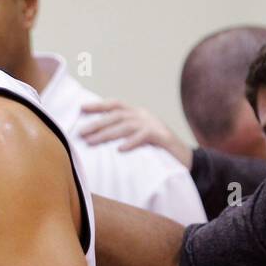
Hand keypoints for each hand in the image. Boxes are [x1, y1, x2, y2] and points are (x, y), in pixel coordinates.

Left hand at [78, 99, 192, 166]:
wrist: (185, 159)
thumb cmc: (156, 151)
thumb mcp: (138, 139)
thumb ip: (122, 135)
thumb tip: (96, 138)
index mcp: (137, 114)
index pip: (115, 105)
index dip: (98, 105)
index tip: (81, 108)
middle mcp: (144, 116)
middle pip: (117, 116)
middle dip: (97, 123)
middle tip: (80, 133)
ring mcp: (153, 125)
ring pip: (126, 126)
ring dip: (107, 134)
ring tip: (92, 142)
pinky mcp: (163, 137)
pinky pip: (144, 137)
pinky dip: (131, 142)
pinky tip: (119, 150)